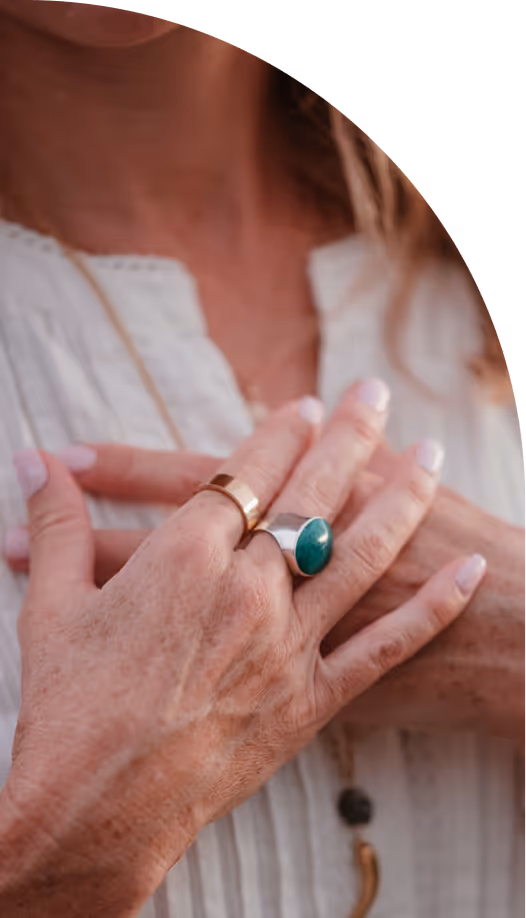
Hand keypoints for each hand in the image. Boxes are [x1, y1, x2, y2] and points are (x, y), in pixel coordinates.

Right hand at [8, 438, 522, 741]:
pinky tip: (465, 573)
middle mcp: (248, 589)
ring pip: (359, 553)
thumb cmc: (69, 709)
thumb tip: (34, 461)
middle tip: (374, 394)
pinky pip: (385, 646)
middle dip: (348, 436)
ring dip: (401, 499)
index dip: (280, 430)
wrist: (96, 810)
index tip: (305, 404)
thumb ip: (59, 524)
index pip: (247, 470)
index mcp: (185, 557)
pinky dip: (431, 609)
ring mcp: (287, 644)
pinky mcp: (311, 699)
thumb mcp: (54, 605)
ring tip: (431, 455)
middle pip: (312, 493)